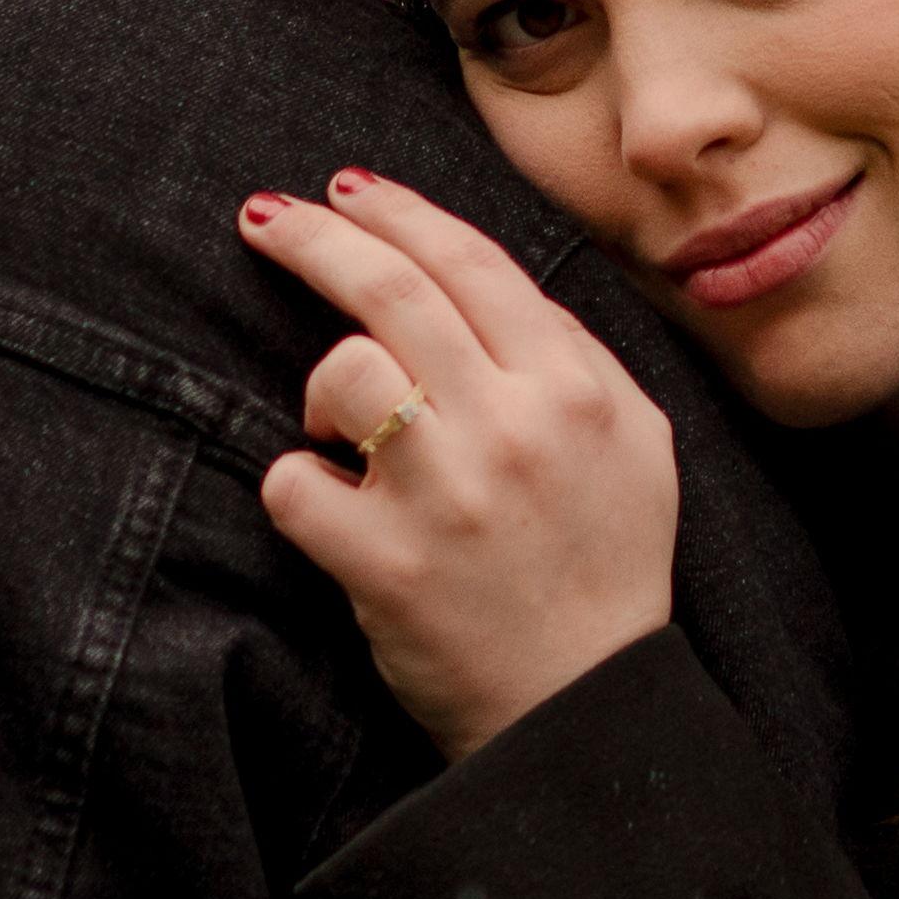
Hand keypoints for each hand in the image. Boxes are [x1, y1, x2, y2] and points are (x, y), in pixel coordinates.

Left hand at [244, 168, 680, 760]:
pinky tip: (328, 509)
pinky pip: (292, 484)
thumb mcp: (635, 441)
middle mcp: (510, 426)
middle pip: (388, 289)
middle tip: (262, 217)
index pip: (469, 261)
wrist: (583, 709)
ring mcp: (444, 495)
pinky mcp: (383, 565)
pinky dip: (298, 488)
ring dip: (320, 391)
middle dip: (312, 238)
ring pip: (338, 374)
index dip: (396, 211)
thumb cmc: (608, 564)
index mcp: (572, 387)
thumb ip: (571, 352)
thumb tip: (481, 280)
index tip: (342, 188)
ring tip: (336, 429)